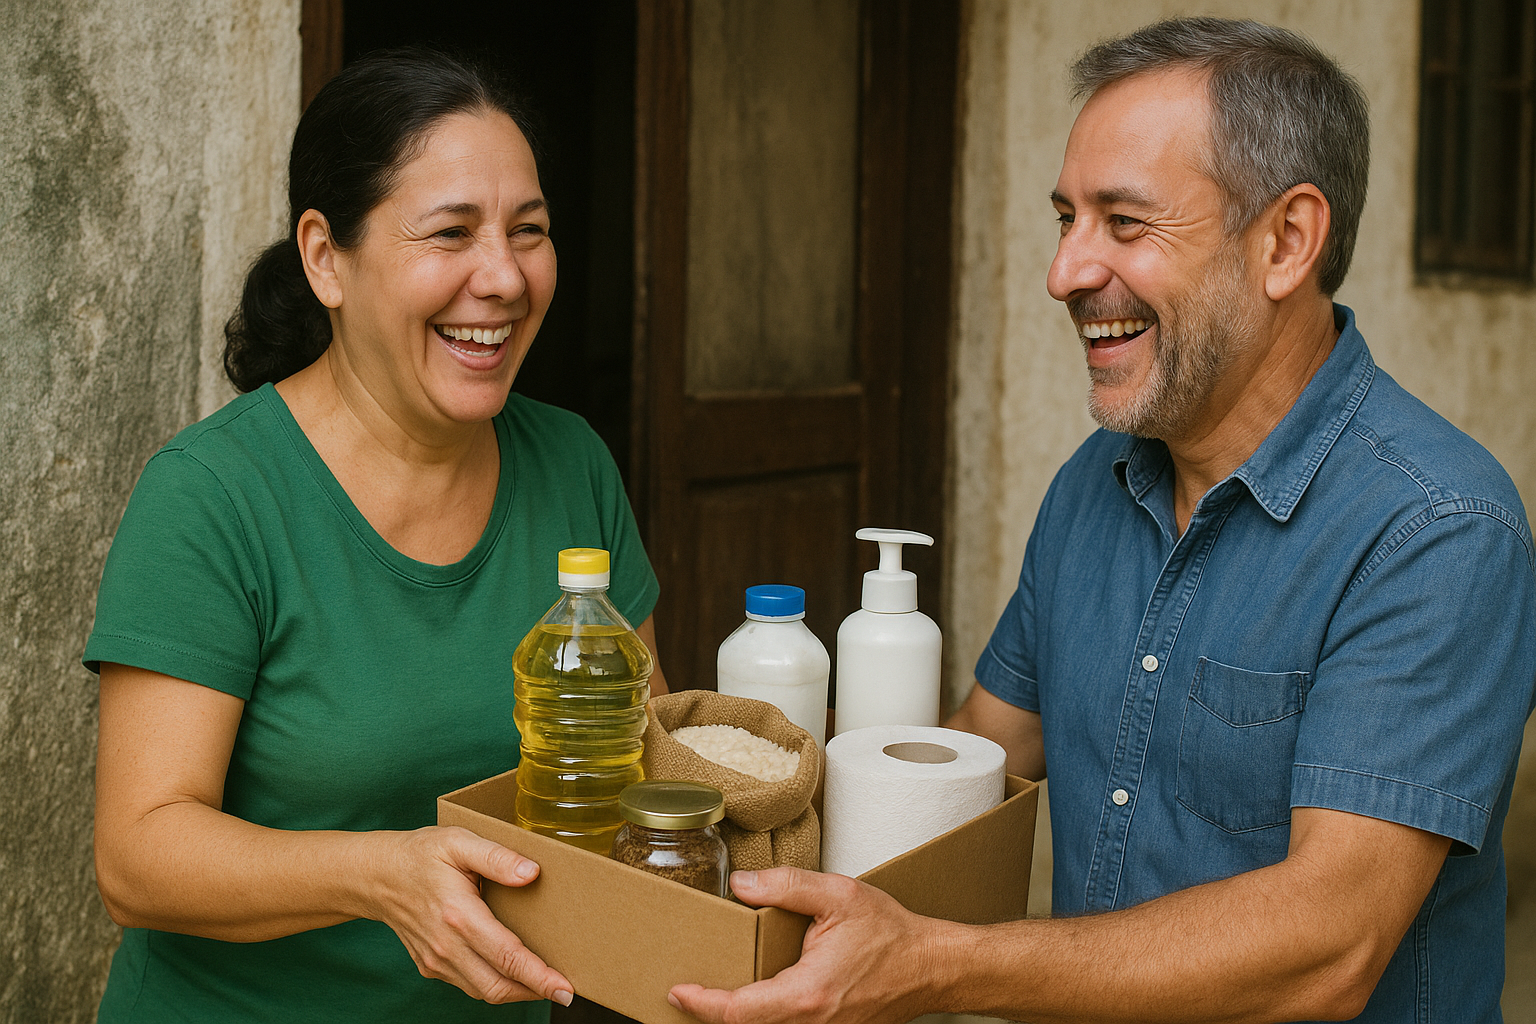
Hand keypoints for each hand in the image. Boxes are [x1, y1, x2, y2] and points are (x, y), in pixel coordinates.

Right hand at [369, 826, 573, 1004]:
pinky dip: (494, 984)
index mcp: (458, 915)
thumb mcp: (458, 842)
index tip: (565, 988)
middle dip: (535, 992)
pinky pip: (468, 984)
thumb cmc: (420, 855)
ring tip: (545, 983)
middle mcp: (446, 945)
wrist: (376, 876)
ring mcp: (436, 960)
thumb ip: (497, 857)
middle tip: (565, 991)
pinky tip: (512, 972)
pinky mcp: (431, 966)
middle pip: (497, 985)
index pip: (506, 956)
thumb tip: (532, 873)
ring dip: (516, 991)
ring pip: (483, 991)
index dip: (539, 976)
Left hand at [669, 868, 940, 1023]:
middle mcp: (812, 1022)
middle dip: (712, 1013)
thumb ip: (787, 886)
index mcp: (807, 993)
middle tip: (685, 990)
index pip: (740, 1011)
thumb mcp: (839, 895)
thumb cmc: (892, 934)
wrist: (931, 967)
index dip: (703, 1004)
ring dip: (738, 1016)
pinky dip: (763, 1017)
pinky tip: (752, 998)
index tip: (678, 991)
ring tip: (711, 993)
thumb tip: (741, 885)